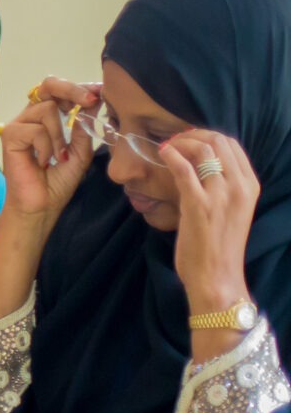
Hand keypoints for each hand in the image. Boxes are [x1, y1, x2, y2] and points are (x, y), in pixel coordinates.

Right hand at [0, 76, 99, 224]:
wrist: (41, 206)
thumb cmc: (57, 182)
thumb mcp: (80, 153)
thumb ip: (84, 129)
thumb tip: (93, 104)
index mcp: (47, 118)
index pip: (61, 91)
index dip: (80, 88)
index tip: (100, 93)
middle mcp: (31, 116)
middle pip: (49, 85)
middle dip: (72, 89)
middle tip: (90, 99)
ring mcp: (19, 125)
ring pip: (47, 109)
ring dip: (60, 135)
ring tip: (59, 156)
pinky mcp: (10, 136)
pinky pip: (36, 129)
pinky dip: (47, 147)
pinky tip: (43, 162)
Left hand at [160, 129, 259, 317]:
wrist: (217, 277)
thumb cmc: (217, 247)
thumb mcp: (228, 210)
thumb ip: (219, 187)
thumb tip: (196, 164)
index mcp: (250, 186)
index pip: (232, 145)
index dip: (207, 136)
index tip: (188, 139)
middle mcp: (240, 187)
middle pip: (219, 141)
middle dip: (193, 135)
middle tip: (175, 141)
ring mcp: (221, 195)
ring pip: (204, 149)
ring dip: (181, 142)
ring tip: (167, 147)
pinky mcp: (199, 205)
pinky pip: (184, 169)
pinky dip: (171, 155)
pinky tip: (162, 153)